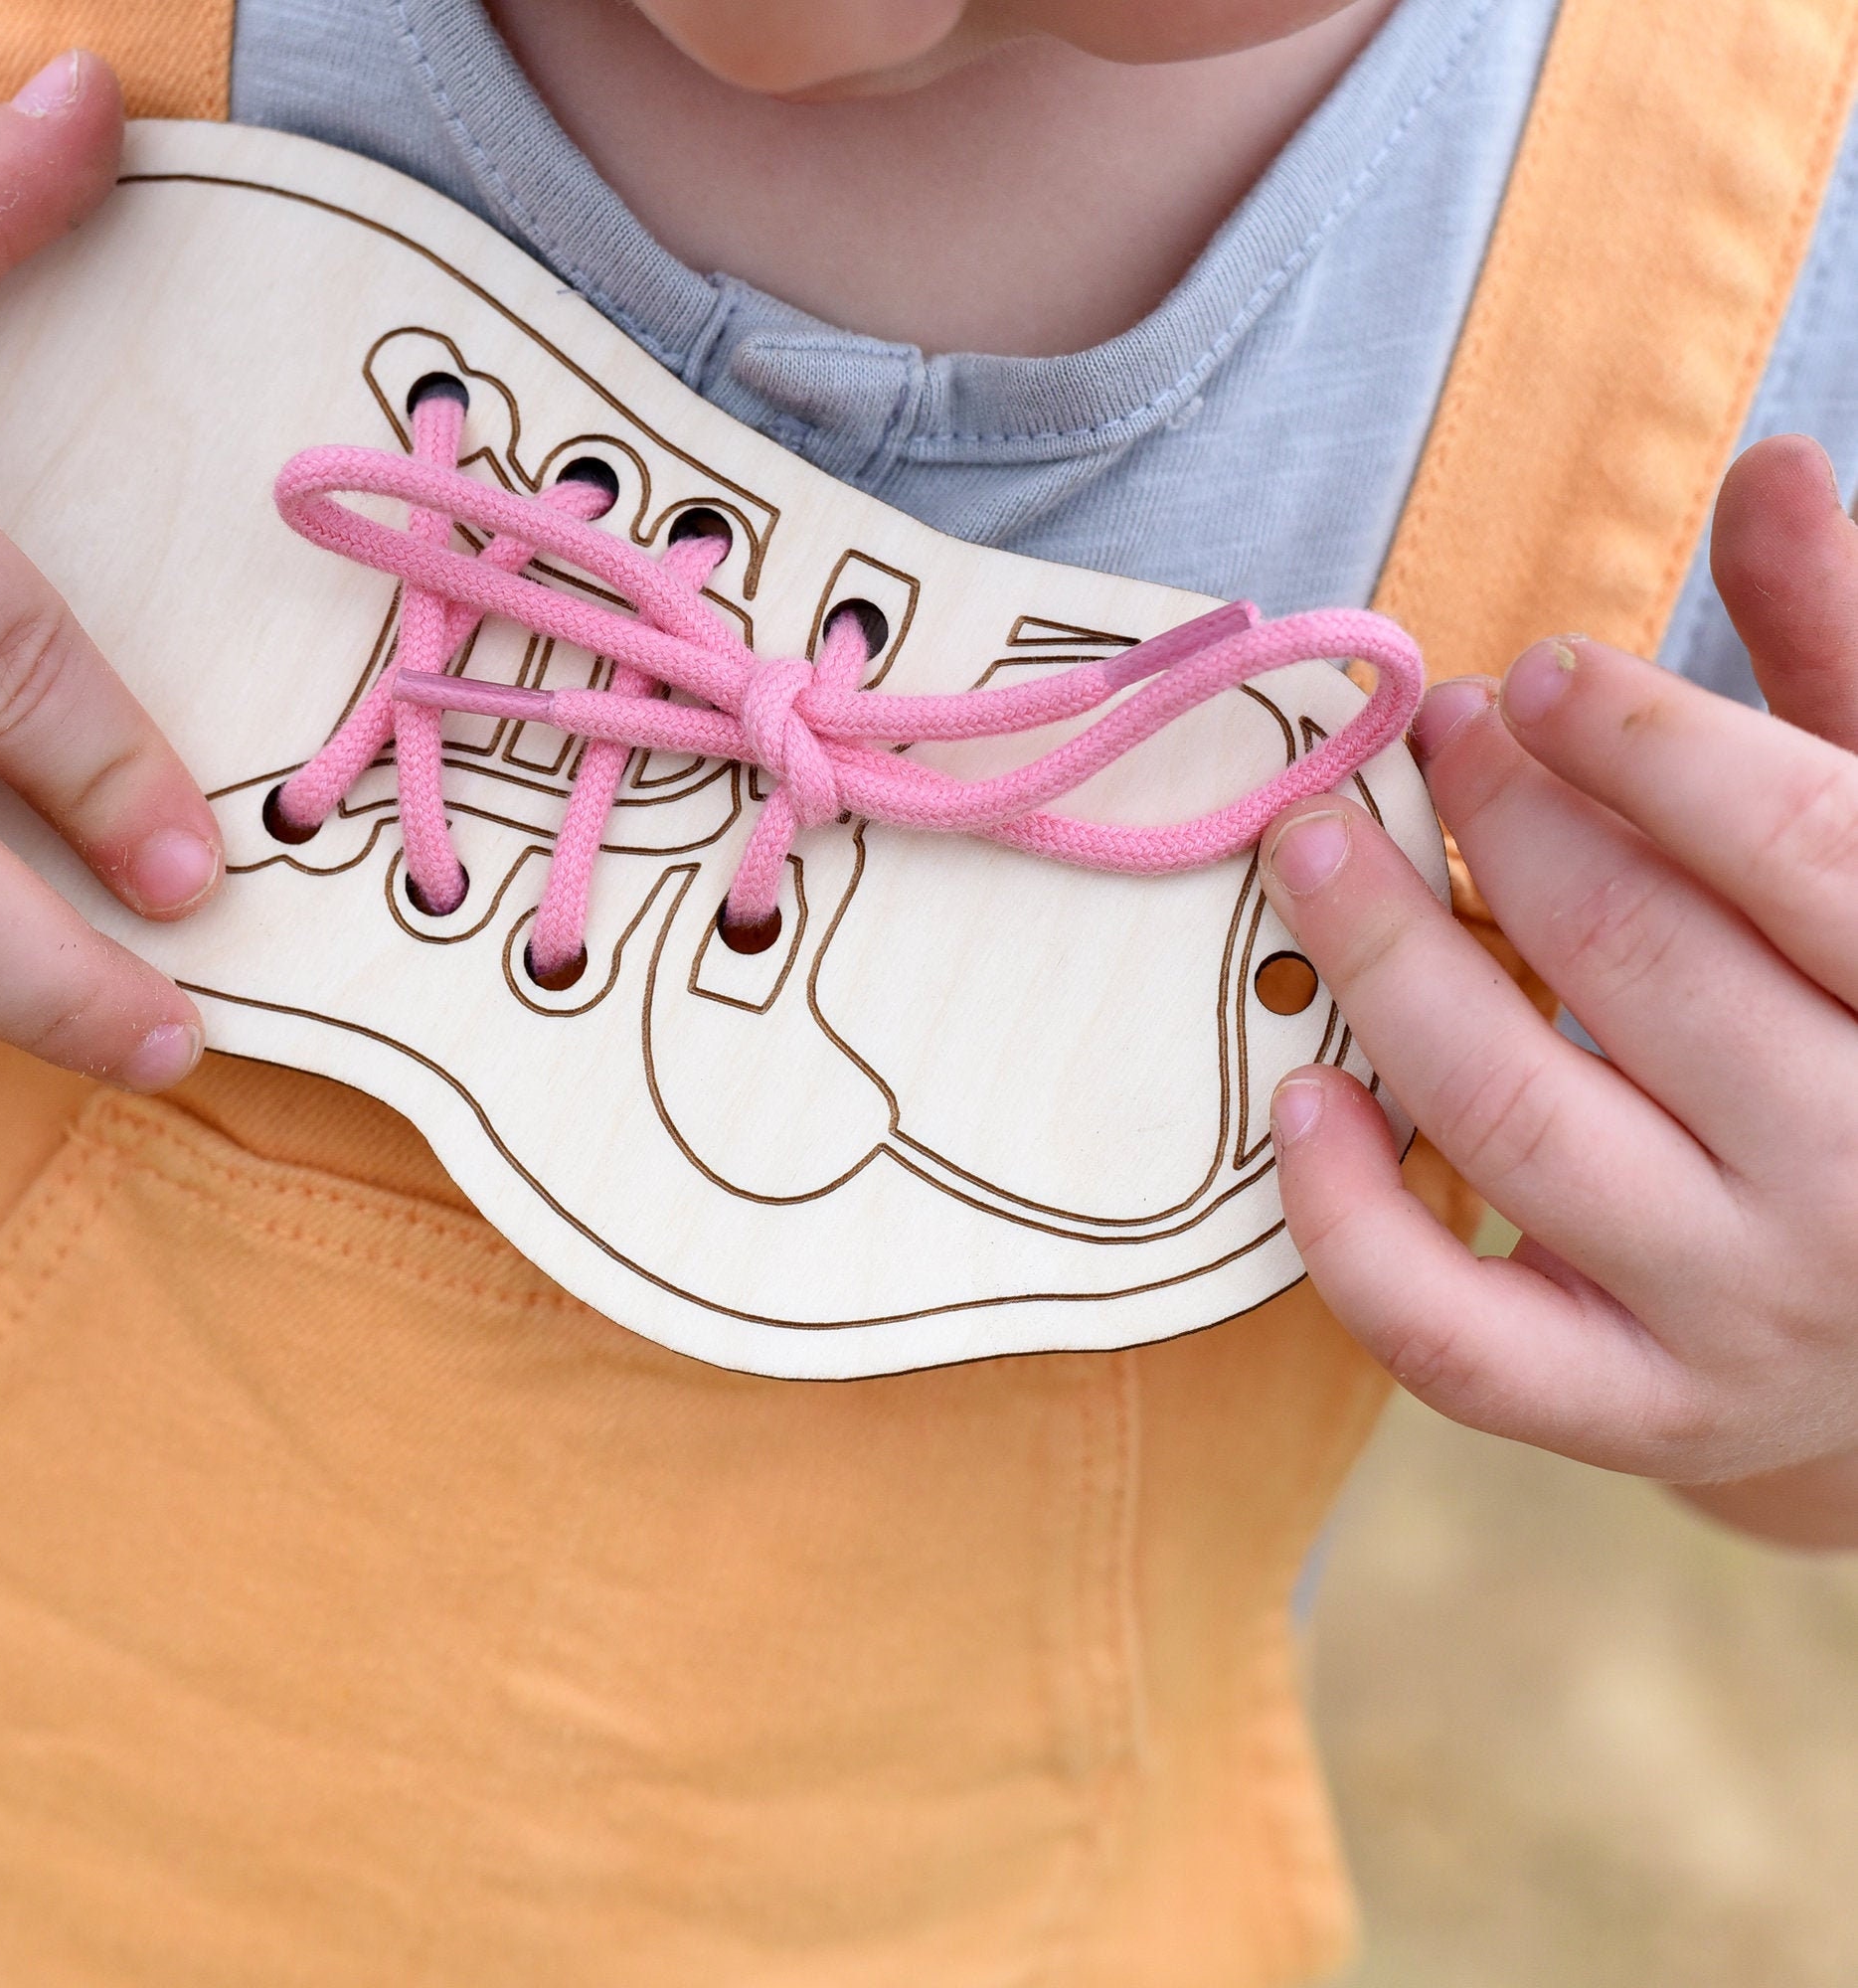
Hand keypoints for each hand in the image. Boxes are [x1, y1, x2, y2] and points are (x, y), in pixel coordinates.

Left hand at [1259, 434, 1857, 1548]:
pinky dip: (1353, 1225)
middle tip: (1426, 737)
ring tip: (1312, 850)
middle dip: (1502, 825)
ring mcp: (1751, 1315)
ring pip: (1518, 1124)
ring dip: (1387, 967)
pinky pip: (1458, 1340)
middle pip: (1638, 965)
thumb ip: (1843, 665)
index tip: (1534, 676)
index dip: (1649, 745)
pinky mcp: (1639, 1411)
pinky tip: (1300, 1099)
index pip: (1807, 848)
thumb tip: (1768, 466)